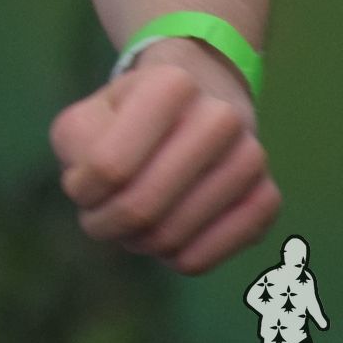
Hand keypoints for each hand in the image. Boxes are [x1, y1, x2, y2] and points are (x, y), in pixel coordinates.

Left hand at [48, 38, 278, 274]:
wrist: (196, 113)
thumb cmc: (128, 121)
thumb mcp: (86, 119)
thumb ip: (75, 147)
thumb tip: (95, 186)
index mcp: (172, 84)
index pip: (108, 167)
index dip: (82, 190)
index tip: (80, 185)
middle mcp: (221, 116)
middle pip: (141, 207)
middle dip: (108, 224)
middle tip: (100, 218)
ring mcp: (251, 157)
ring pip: (171, 237)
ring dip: (138, 242)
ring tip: (132, 222)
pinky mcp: (267, 199)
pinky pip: (204, 257)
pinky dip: (172, 258)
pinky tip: (167, 236)